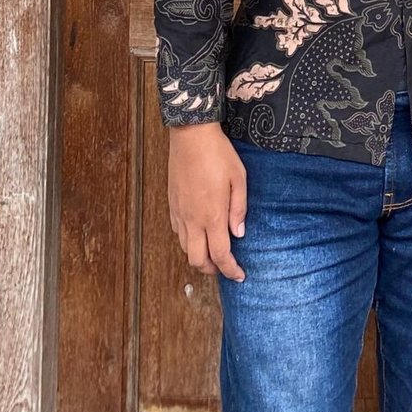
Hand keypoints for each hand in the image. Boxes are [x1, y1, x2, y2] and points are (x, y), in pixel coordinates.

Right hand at [168, 123, 247, 281]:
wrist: (191, 136)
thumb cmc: (218, 154)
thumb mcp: (238, 178)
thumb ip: (239, 209)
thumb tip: (238, 233)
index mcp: (212, 216)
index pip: (220, 255)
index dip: (230, 270)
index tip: (239, 275)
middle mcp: (193, 220)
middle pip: (198, 260)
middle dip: (212, 269)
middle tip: (225, 265)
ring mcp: (180, 213)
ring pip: (186, 249)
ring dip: (199, 256)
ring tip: (212, 250)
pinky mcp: (172, 205)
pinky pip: (178, 233)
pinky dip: (188, 240)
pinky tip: (199, 231)